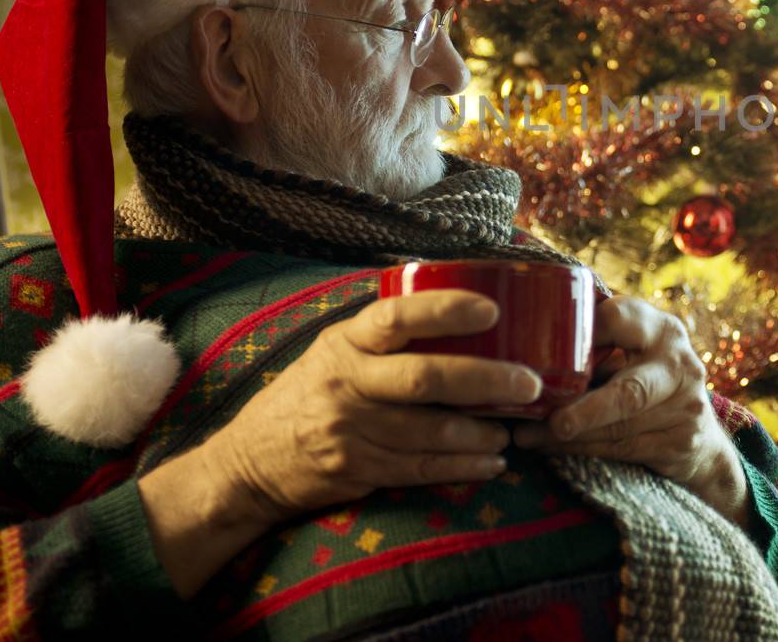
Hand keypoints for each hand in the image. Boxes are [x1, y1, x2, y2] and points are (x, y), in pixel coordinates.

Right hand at [141, 290, 541, 594]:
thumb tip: (459, 306)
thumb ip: (382, 336)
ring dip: (482, 432)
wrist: (248, 462)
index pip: (397, 317)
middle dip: (486, 380)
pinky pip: (421, 470)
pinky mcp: (358, 470)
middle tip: (529, 383)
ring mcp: (351, 430)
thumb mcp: (332, 350)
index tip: (491, 309)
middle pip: (425, 378)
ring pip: (431, 431)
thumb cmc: (308, 394)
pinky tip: (492, 462)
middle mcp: (347, 383)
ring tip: (514, 427)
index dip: (445, 310)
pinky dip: (463, 467)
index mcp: (345, 342)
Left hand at [513, 295, 747, 524]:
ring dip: (569, 436)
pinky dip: (583, 450)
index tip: (544, 346)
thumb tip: (526, 342)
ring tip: (528, 436)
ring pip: (618, 427)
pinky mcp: (678, 443)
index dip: (581, 333)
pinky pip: (622, 449)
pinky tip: (551, 447)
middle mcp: (679, 364)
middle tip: (548, 421)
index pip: (619, 319)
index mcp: (662, 330)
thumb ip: (599, 342)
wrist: (699, 435)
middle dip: (584, 410)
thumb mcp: (634, 349)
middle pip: (628, 391)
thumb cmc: (647, 379)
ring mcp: (684, 407)